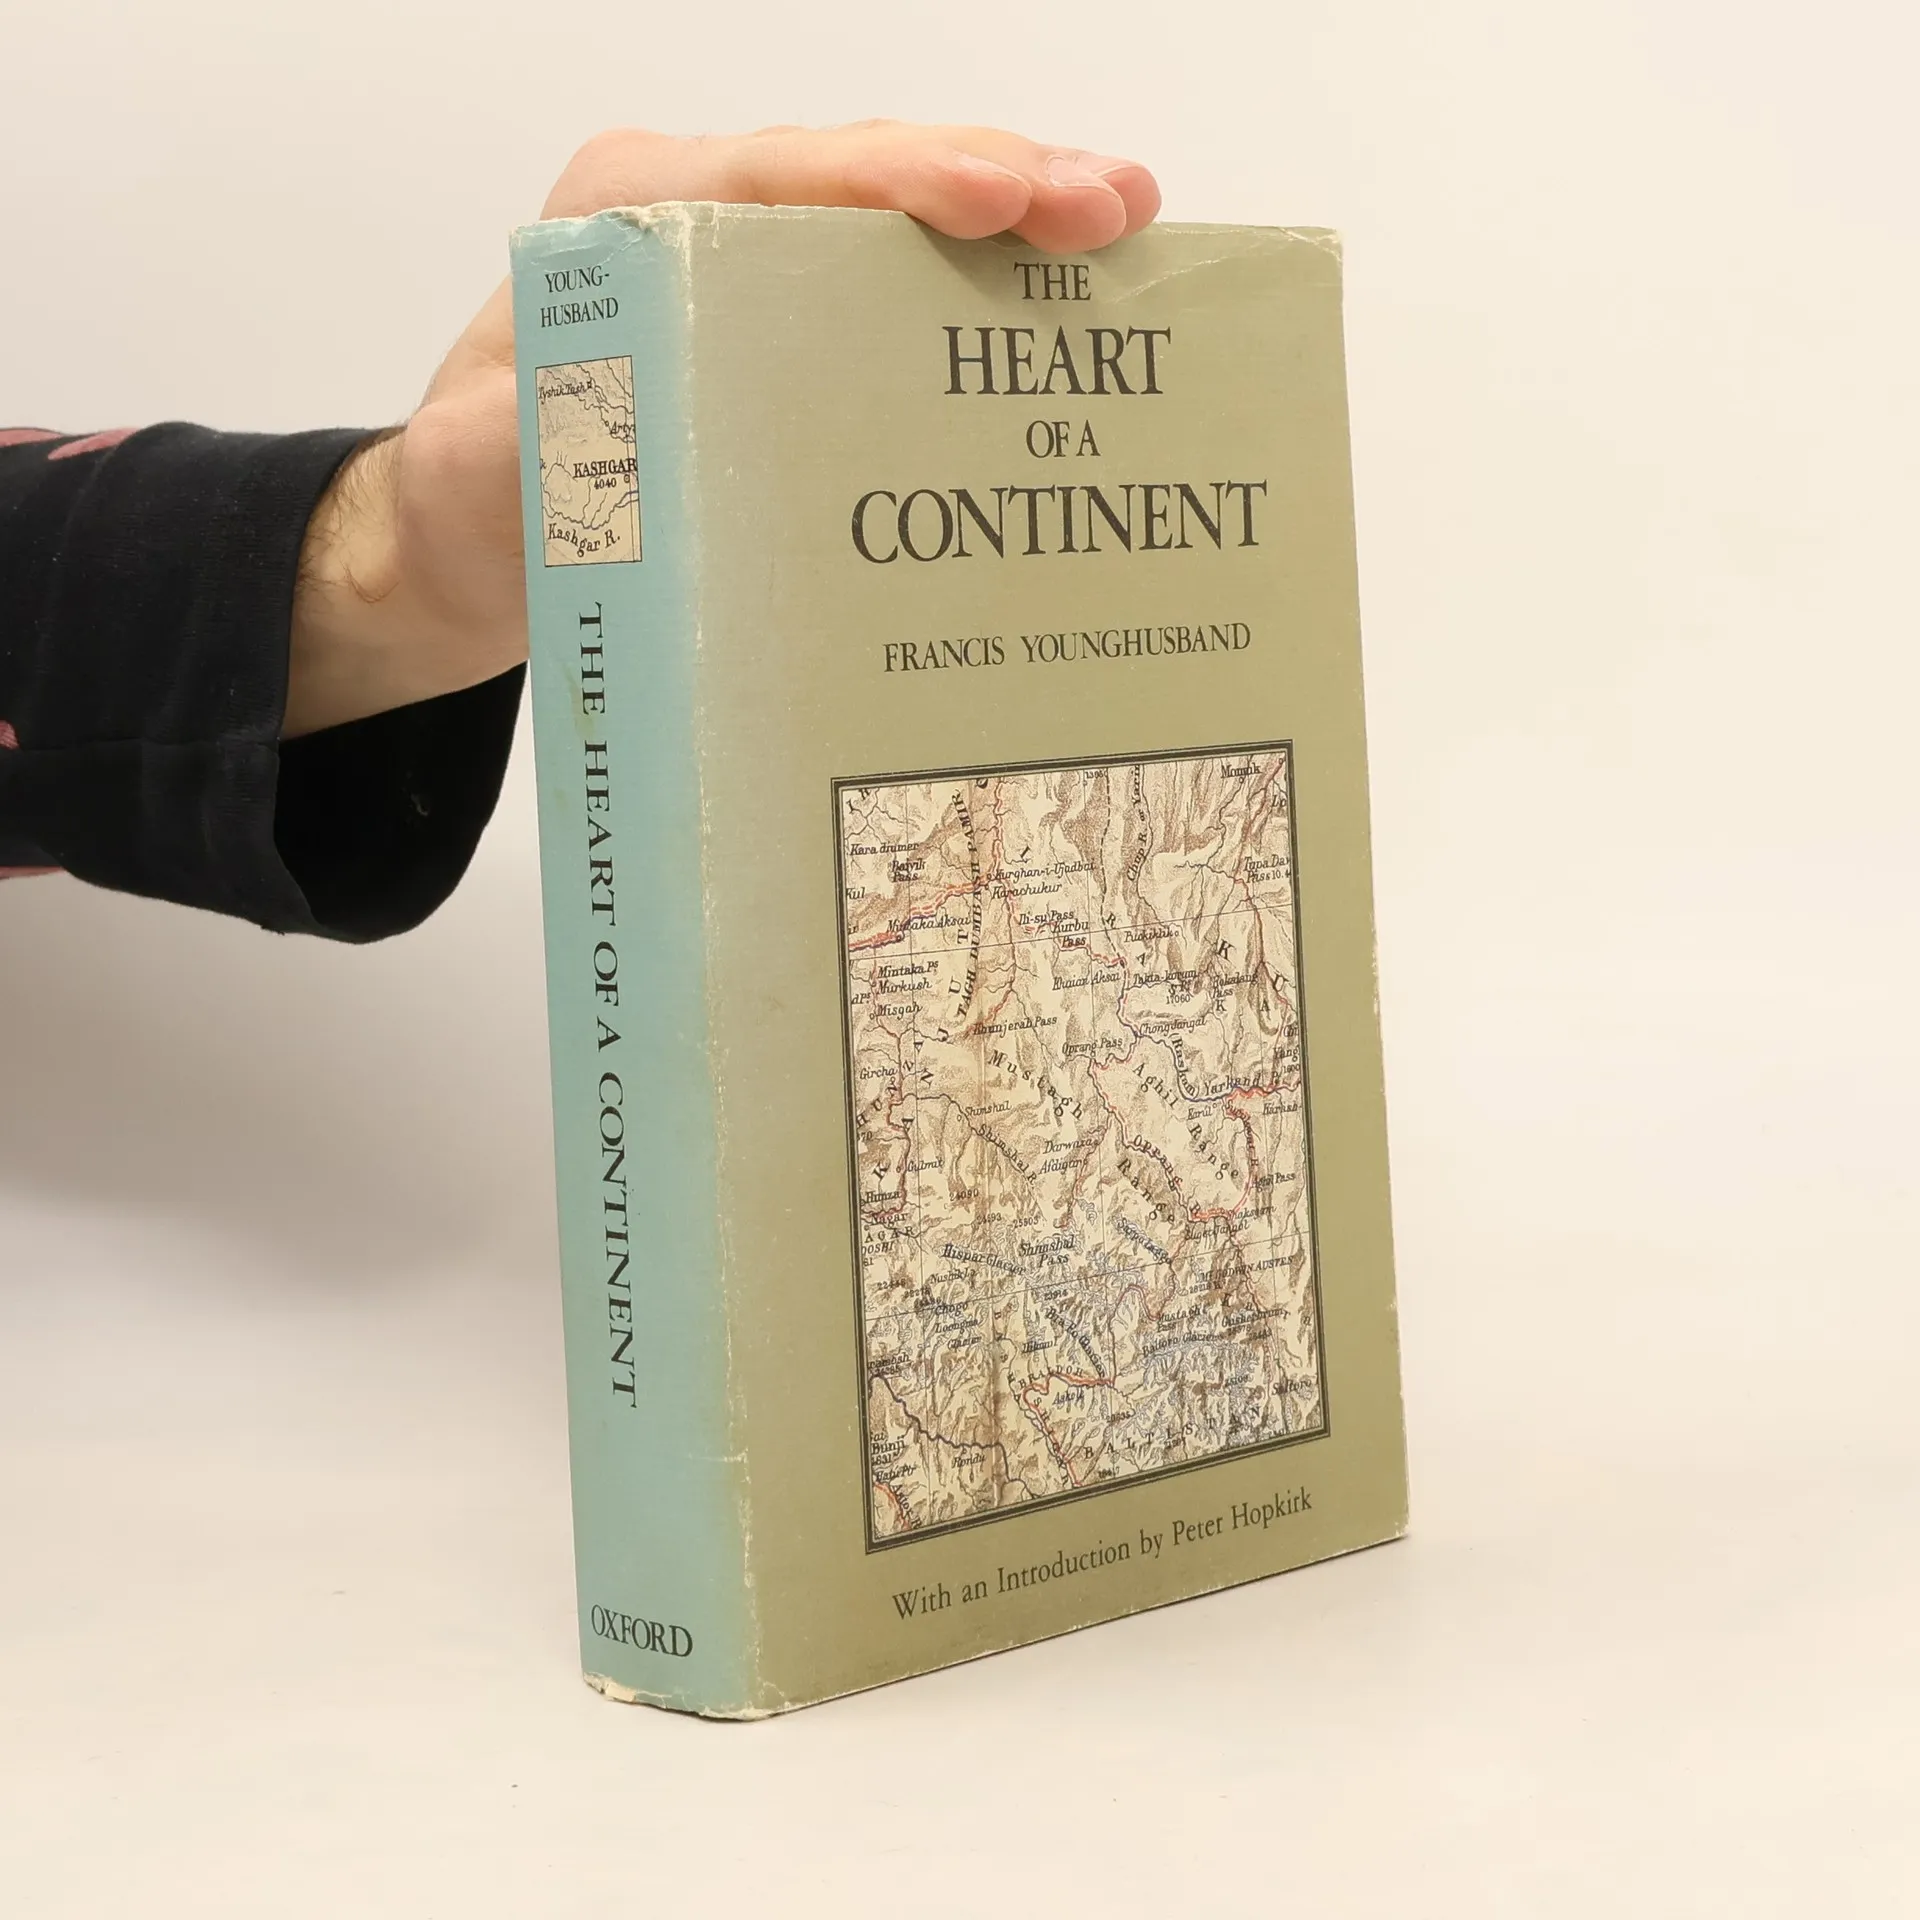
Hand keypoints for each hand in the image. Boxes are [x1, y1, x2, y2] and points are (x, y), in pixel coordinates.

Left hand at [287, 122, 1160, 737]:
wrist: (460, 537)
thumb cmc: (473, 500)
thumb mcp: (484, 475)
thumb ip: (551, 446)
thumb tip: (637, 437)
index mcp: (624, 220)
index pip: (780, 173)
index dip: (903, 176)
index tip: (1003, 199)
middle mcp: (692, 218)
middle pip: (861, 171)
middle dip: (995, 178)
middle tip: (1111, 206)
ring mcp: (742, 263)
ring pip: (891, 210)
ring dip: (1011, 212)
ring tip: (1121, 222)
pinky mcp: (776, 319)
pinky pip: (889, 273)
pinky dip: (977, 274)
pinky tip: (1060, 288)